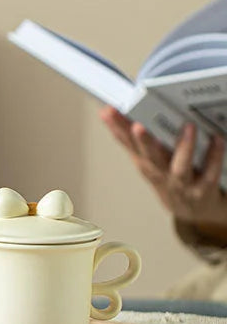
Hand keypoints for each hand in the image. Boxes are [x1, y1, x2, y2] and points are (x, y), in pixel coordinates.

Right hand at [100, 107, 226, 230]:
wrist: (193, 212)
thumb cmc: (169, 180)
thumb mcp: (147, 162)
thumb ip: (133, 140)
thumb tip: (110, 113)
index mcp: (145, 164)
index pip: (127, 143)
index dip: (116, 128)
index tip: (107, 112)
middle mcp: (161, 175)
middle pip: (150, 157)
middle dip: (143, 141)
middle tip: (136, 126)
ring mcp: (182, 185)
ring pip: (181, 168)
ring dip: (184, 148)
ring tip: (188, 127)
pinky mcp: (204, 190)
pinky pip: (210, 172)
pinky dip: (214, 156)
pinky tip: (217, 139)